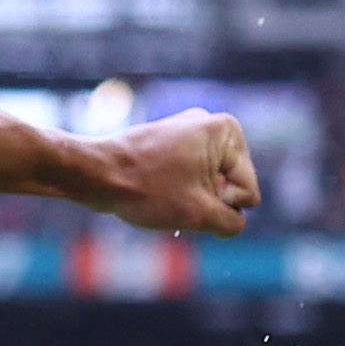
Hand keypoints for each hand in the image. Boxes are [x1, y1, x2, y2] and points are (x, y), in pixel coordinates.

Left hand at [91, 110, 257, 235]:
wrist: (96, 174)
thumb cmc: (147, 190)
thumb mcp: (200, 214)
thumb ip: (232, 222)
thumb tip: (236, 221)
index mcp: (226, 130)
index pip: (248, 192)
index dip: (221, 205)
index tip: (190, 196)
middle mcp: (211, 124)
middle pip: (231, 186)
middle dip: (208, 201)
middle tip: (176, 198)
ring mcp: (189, 132)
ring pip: (210, 186)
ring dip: (193, 200)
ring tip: (165, 194)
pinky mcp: (171, 143)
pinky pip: (191, 179)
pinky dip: (179, 193)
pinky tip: (157, 192)